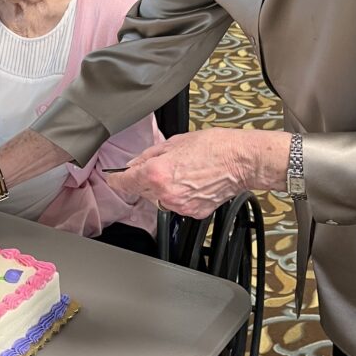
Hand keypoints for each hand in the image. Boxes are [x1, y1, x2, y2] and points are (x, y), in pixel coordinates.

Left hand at [106, 128, 290, 218]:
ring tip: (182, 172)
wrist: (241, 161)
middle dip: (145, 179)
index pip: (124, 182)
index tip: (114, 177)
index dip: (116, 178)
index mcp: (157, 173)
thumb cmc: (214, 147)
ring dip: (162, 188)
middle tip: (163, 165)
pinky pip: (176, 205)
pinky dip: (178, 195)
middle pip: (141, 190)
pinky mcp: (192, 213)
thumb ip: (149, 155)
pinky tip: (191, 182)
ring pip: (158, 199)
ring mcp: (179, 206)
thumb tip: (135, 163)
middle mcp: (165, 193)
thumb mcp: (174, 142)